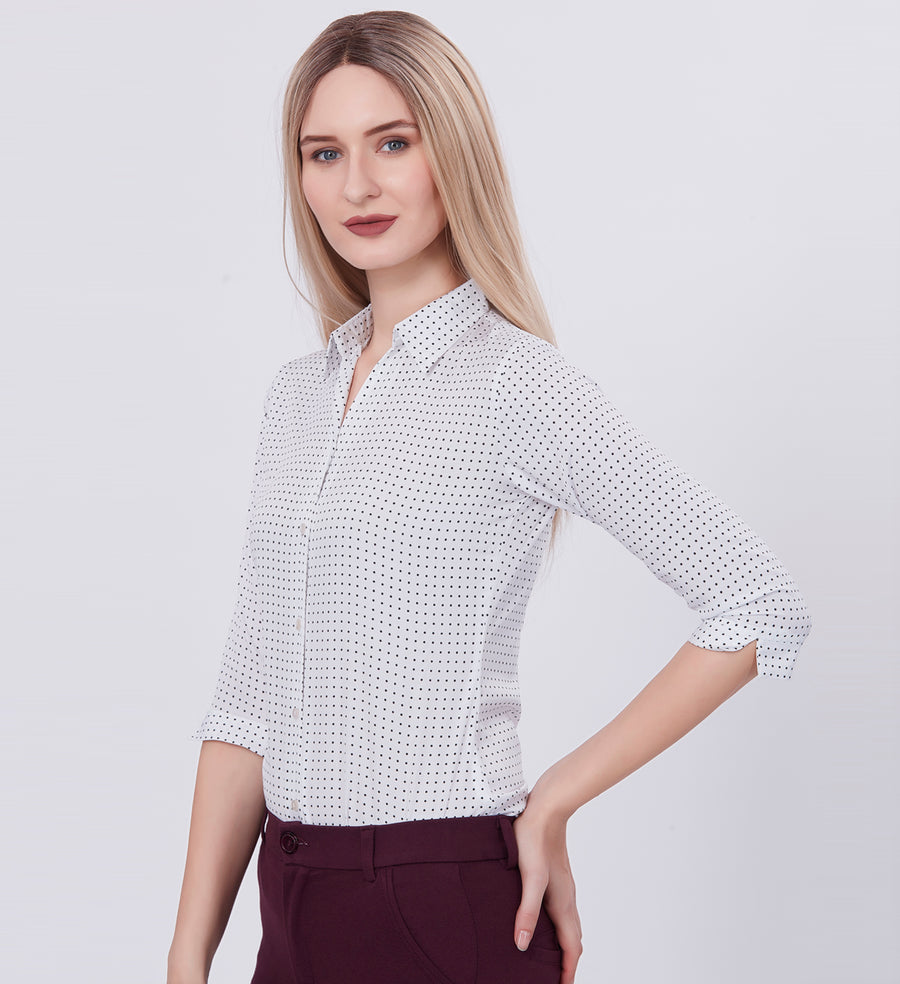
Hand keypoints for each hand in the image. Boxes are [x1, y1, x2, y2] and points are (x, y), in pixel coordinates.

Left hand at [512, 791, 582, 983]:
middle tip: (555, 978)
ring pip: (568, 924)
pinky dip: (557, 926)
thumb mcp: (529, 877)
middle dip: (567, 963)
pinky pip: (561, 910)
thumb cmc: (535, 840)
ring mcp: (563, 887)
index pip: (571, 948)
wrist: (546, 808)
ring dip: (563, 945)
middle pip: (572, 940)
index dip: (568, 971)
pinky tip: (542, 919)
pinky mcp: (555, 876)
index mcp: (562, 904)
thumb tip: (522, 944)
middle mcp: (567, 898)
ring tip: (550, 958)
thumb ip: (526, 910)